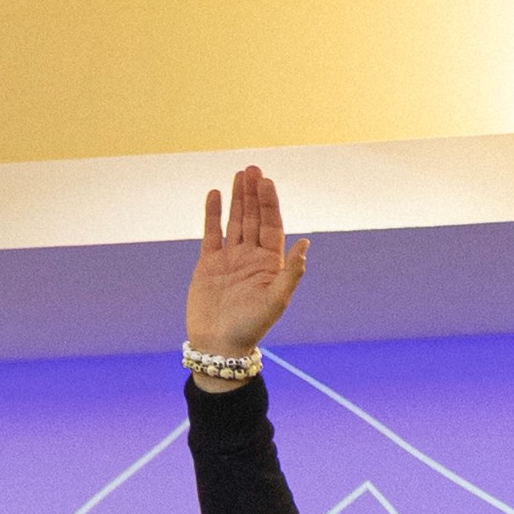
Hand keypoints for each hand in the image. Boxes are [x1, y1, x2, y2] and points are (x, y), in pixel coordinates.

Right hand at [183, 165, 307, 363]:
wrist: (219, 345)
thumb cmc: (251, 326)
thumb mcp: (276, 300)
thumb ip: (290, 272)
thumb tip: (305, 243)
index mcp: (270, 264)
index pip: (271, 225)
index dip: (269, 203)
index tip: (266, 182)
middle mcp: (251, 257)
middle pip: (253, 217)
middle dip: (253, 193)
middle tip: (253, 168)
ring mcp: (230, 258)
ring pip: (235, 220)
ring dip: (237, 198)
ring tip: (239, 174)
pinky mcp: (209, 263)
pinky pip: (212, 232)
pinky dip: (213, 213)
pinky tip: (215, 193)